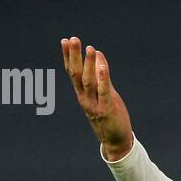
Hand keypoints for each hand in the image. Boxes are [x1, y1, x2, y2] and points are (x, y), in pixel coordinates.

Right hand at [61, 37, 134, 159]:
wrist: (115, 141)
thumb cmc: (110, 117)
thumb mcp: (104, 94)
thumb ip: (102, 76)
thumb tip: (98, 56)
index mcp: (82, 94)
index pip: (72, 72)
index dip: (68, 57)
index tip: (65, 41)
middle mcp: (85, 98)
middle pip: (76, 74)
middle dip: (74, 56)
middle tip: (73, 39)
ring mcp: (94, 104)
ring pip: (88, 81)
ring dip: (88, 64)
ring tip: (90, 48)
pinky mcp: (106, 110)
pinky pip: (103, 92)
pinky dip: (103, 79)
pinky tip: (102, 66)